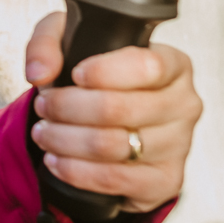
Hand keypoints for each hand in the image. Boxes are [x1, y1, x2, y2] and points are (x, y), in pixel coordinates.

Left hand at [23, 11, 201, 213]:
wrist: (110, 125)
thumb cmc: (96, 78)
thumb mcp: (69, 42)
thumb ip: (47, 44)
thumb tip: (39, 73)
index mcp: (174, 64)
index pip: (147, 66)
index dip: (104, 72)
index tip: (75, 75)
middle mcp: (184, 104)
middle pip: (118, 108)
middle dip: (66, 107)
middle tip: (43, 106)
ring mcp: (179, 145)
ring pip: (111, 145)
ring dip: (64, 140)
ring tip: (44, 132)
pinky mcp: (166, 180)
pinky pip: (115, 179)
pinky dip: (76, 171)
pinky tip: (56, 160)